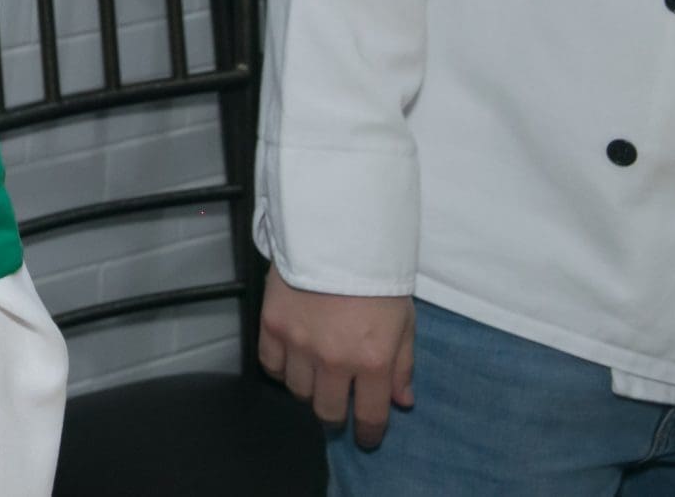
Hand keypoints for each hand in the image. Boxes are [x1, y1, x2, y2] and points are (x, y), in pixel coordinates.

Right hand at [257, 266, 415, 448]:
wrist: (336, 236)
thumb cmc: (377, 279)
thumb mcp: (404, 322)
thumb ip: (402, 365)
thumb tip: (401, 402)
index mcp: (372, 361)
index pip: (369, 416)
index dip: (367, 434)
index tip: (365, 438)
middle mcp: (333, 361)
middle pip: (326, 411)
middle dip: (334, 416)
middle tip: (337, 406)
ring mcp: (298, 344)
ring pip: (297, 391)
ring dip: (308, 389)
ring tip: (315, 377)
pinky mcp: (271, 325)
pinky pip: (270, 365)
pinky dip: (281, 369)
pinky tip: (291, 360)